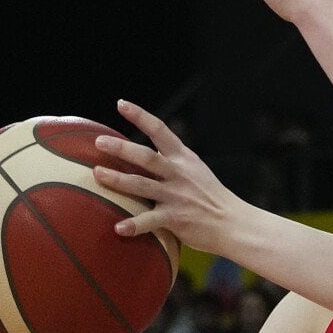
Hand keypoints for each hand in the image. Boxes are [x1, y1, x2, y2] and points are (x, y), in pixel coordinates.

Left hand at [92, 100, 245, 254]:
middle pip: (147, 157)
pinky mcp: (176, 218)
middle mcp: (179, 174)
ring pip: (142, 185)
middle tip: (99, 141)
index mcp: (184, 159)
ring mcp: (177, 196)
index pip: (161, 131)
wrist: (234, 223)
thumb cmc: (211, 197)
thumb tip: (146, 153)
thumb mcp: (196, 171)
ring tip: (97, 174)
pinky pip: (151, 221)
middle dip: (122, 148)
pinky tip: (118, 228)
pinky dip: (134, 225)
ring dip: (118, 179)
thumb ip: (172, 162)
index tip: (121, 104)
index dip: (140, 116)